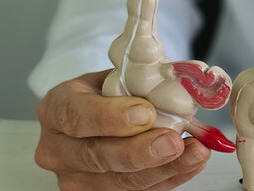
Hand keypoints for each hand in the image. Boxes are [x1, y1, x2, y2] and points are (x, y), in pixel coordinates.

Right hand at [35, 70, 210, 189]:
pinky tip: (192, 162)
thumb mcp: (120, 74)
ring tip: (195, 152)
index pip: (76, 115)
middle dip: (139, 151)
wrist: (106, 112)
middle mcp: (58, 148)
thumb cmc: (112, 92)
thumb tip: (182, 82)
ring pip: (118, 181)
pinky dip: (171, 176)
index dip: (110, 117)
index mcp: (57, 108)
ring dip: (163, 169)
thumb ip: (142, 78)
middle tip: (172, 142)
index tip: (145, 112)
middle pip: (95, 156)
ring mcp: (76, 176)